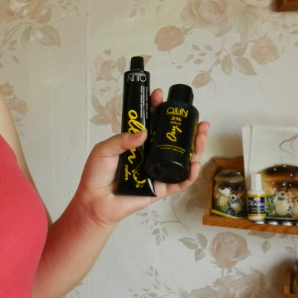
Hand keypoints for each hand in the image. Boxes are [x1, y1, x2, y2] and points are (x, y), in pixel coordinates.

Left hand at [73, 88, 209, 227]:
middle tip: (195, 117)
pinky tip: (194, 164)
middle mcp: (149, 155)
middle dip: (186, 127)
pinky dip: (190, 174)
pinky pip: (179, 182)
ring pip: (181, 158)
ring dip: (195, 146)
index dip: (158, 109)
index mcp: (136, 144)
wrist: (95, 202)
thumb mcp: (104, 150)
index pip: (151, 123)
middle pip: (172, 139)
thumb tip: (143, 132)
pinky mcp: (160, 189)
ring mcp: (157, 171)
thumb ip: (121, 140)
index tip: (161, 96)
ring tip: (202, 134)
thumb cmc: (96, 175)